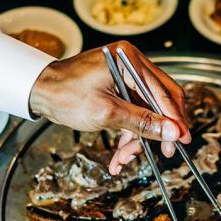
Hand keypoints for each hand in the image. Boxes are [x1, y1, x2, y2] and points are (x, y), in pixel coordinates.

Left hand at [29, 41, 190, 173]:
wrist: (37, 92)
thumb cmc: (65, 95)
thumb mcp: (106, 112)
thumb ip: (142, 122)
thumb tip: (173, 132)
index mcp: (130, 60)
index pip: (164, 92)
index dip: (176, 119)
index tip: (183, 140)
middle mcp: (131, 64)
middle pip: (158, 102)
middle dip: (156, 132)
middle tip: (163, 154)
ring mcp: (124, 77)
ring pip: (145, 112)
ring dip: (137, 138)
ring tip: (124, 160)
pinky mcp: (117, 89)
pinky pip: (131, 114)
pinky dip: (127, 134)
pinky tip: (119, 156)